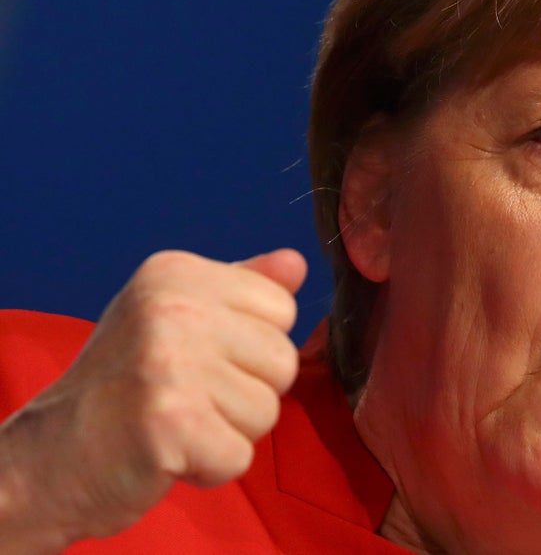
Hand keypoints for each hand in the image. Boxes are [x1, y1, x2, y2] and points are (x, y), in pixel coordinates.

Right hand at [0, 248, 305, 551]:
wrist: (53, 454)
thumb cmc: (126, 383)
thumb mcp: (178, 314)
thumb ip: (243, 288)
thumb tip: (297, 262)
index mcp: (177, 273)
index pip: (282, 308)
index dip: (252, 347)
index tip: (202, 359)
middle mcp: (173, 308)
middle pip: (284, 360)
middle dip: (247, 393)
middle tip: (190, 398)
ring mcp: (171, 363)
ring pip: (268, 411)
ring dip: (230, 432)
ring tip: (180, 424)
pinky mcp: (171, 422)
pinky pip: (241, 456)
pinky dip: (211, 467)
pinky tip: (171, 453)